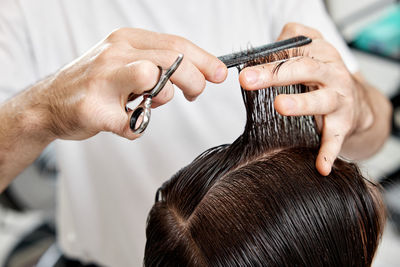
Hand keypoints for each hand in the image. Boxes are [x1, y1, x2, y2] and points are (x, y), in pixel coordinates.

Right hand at [37, 28, 226, 140]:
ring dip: (159, 100)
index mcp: (126, 40)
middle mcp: (114, 53)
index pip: (176, 44)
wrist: (47, 104)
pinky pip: (134, 124)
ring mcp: (103, 80)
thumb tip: (198, 72)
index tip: (219, 74)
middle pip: (172, 61)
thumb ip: (157, 63)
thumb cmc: (94, 84)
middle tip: (194, 95)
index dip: (204, 60)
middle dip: (194, 80)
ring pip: (154, 82)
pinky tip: (121, 122)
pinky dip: (135, 128)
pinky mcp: (94, 109)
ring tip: (142, 103)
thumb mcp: (124, 61)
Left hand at [239, 23, 389, 175]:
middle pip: (304, 69)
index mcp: (321, 53)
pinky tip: (320, 166)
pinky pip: (335, 139)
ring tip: (280, 106)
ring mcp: (339, 100)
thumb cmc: (323, 76)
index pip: (294, 51)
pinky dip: (328, 152)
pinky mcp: (343, 124)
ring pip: (321, 100)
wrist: (356, 102)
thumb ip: (288, 41)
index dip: (269, 59)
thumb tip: (259, 49)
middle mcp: (333, 74)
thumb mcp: (311, 51)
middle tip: (248, 80)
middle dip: (275, 74)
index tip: (244, 70)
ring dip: (301, 103)